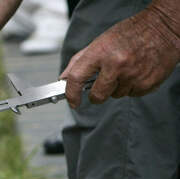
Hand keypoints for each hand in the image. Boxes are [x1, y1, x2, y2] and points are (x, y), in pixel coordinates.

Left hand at [61, 6, 179, 107]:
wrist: (163, 27)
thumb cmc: (131, 33)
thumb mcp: (101, 41)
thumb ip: (79, 61)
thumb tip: (64, 78)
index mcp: (101, 52)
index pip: (77, 78)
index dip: (71, 94)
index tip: (72, 101)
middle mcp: (117, 64)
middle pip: (98, 95)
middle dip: (97, 95)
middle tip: (103, 84)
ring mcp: (133, 74)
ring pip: (116, 95)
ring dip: (118, 87)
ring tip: (126, 69)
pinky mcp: (148, 82)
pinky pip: (133, 94)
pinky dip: (133, 86)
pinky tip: (137, 71)